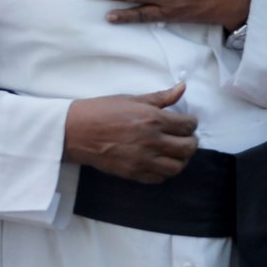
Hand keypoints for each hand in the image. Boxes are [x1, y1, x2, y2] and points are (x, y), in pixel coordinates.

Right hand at [64, 82, 198, 182]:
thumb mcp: (133, 98)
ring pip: (177, 167)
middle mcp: (152, 141)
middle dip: (191, 142)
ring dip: (181, 159)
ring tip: (174, 151)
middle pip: (188, 148)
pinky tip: (160, 161)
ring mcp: (143, 160)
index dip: (191, 124)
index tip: (186, 123)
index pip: (188, 126)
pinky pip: (159, 178)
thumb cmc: (102, 110)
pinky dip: (164, 171)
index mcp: (153, 119)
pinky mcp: (132, 173)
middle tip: (184, 138)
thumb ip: (161, 97)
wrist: (75, 131)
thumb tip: (182, 87)